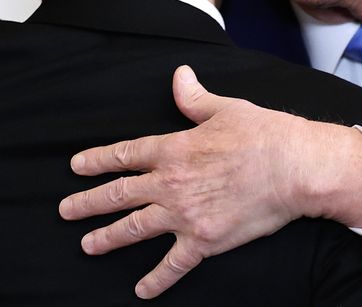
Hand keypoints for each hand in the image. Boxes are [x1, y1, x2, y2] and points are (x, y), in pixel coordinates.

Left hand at [58, 66, 361, 298]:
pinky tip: (141, 289)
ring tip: (87, 245)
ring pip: (135, 228)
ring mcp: (184, 215)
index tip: (76, 166)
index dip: (98, 160)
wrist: (295, 169)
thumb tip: (179, 76)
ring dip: (108, 237)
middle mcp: (171, 183)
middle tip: (66, 210)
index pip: (125, 155)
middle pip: (119, 194)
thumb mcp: (225, 108)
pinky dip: (157, 279)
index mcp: (173, 148)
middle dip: (88, 203)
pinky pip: (174, 264)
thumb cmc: (264, 134)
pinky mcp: (205, 240)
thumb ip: (194, 98)